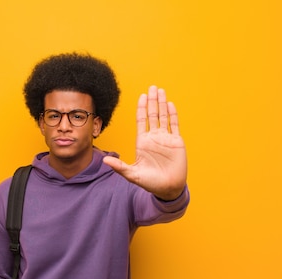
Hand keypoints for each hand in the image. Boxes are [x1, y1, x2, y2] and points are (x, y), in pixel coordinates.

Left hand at [103, 85, 186, 200]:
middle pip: (152, 114)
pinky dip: (173, 114)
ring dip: (162, 103)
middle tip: (152, 87)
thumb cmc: (150, 183)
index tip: (141, 96)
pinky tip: (170, 104)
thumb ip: (119, 166)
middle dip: (152, 101)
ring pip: (163, 116)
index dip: (141, 108)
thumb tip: (105, 161)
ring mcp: (165, 139)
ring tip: (161, 90)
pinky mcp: (176, 142)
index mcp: (142, 142)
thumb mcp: (132, 174)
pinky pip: (174, 125)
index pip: (141, 120)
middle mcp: (154, 137)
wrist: (168, 188)